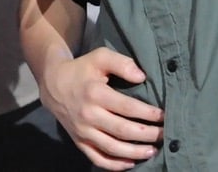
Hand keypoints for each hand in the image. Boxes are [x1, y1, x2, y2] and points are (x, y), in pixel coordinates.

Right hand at [39, 47, 162, 170]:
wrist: (53, 84)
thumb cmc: (81, 69)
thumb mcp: (99, 57)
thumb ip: (121, 63)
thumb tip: (142, 77)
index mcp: (95, 94)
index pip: (128, 108)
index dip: (148, 114)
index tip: (164, 115)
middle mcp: (89, 115)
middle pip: (123, 130)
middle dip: (148, 134)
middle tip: (164, 134)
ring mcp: (83, 131)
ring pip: (113, 148)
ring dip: (136, 152)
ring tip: (153, 150)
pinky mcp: (79, 141)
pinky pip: (97, 158)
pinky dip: (115, 165)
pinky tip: (131, 163)